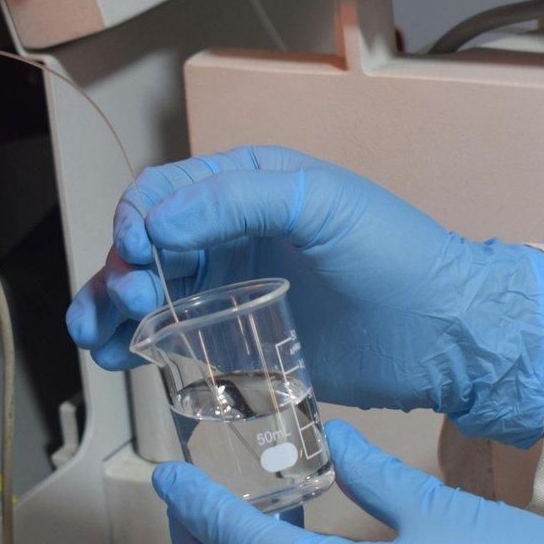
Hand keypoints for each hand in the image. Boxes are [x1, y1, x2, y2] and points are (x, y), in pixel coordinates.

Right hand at [66, 146, 543, 446]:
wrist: (445, 335)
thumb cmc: (399, 257)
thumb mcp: (323, 205)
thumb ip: (239, 199)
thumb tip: (157, 221)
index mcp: (249, 185)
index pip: (165, 193)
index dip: (136, 220)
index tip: (135, 254)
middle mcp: (233, 233)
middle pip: (144, 247)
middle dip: (118, 272)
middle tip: (128, 303)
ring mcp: (235, 290)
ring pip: (149, 294)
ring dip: (111, 311)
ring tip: (99, 339)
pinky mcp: (242, 344)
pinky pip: (177, 340)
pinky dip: (139, 346)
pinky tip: (119, 359)